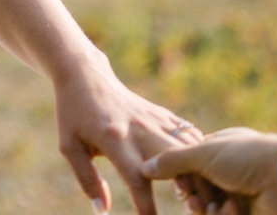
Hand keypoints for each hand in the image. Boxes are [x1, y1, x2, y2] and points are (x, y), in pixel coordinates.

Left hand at [53, 54, 214, 213]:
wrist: (85, 75)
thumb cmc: (73, 114)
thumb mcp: (70, 146)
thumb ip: (86, 179)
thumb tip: (102, 211)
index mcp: (115, 140)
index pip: (137, 179)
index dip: (146, 206)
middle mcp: (140, 130)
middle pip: (175, 163)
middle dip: (189, 189)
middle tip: (196, 209)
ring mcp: (155, 120)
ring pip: (189, 149)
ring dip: (200, 173)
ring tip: (206, 195)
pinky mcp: (163, 114)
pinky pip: (190, 136)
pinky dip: (201, 154)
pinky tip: (205, 171)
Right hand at [141, 128, 276, 214]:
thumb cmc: (245, 158)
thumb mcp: (203, 153)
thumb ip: (172, 161)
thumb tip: (145, 168)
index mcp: (220, 149)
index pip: (191, 165)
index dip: (182, 177)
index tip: (180, 183)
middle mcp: (230, 171)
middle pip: (199, 190)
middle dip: (194, 198)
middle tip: (193, 201)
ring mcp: (241, 193)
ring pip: (211, 209)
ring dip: (211, 210)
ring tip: (215, 207)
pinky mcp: (249, 213)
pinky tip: (233, 210)